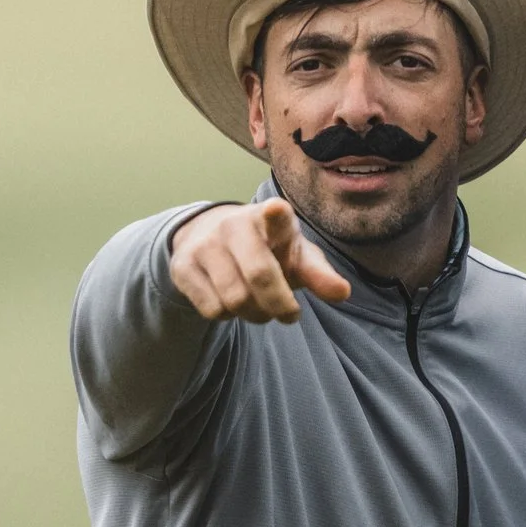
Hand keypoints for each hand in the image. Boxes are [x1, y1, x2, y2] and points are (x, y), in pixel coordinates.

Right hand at [168, 200, 351, 323]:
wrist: (210, 236)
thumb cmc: (268, 249)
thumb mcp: (297, 257)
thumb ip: (319, 275)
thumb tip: (342, 292)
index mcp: (270, 217)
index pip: (274, 216)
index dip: (276, 216)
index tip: (276, 210)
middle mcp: (234, 225)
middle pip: (260, 276)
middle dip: (280, 306)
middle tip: (289, 315)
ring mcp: (205, 244)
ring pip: (235, 299)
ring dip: (255, 315)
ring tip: (260, 308)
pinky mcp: (183, 266)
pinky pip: (212, 309)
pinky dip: (228, 316)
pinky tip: (230, 301)